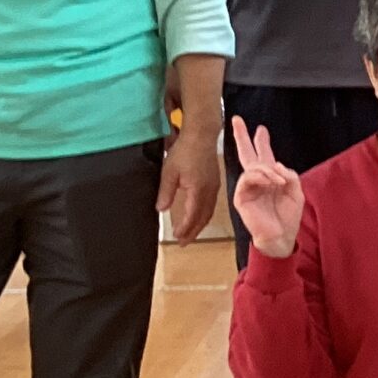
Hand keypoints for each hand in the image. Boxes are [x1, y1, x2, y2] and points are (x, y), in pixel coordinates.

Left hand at [159, 125, 221, 245]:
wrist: (202, 134)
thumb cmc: (185, 151)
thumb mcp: (169, 172)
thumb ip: (166, 192)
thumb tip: (161, 210)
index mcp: (198, 190)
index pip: (192, 216)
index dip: (185, 229)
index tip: (177, 238)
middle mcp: (210, 191)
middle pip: (203, 217)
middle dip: (194, 231)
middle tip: (184, 242)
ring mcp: (214, 186)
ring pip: (209, 211)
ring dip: (200, 224)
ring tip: (191, 232)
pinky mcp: (215, 181)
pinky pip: (211, 203)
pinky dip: (205, 214)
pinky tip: (199, 214)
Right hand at [228, 118, 302, 259]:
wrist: (281, 237)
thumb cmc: (288, 217)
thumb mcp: (296, 191)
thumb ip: (289, 175)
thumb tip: (276, 165)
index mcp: (270, 178)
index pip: (264, 156)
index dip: (262, 142)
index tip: (261, 128)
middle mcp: (257, 181)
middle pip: (247, 154)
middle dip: (242, 137)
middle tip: (237, 120)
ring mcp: (248, 188)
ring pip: (253, 166)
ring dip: (267, 169)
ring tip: (278, 179)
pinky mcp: (241, 197)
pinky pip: (248, 178)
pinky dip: (261, 177)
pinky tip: (271, 181)